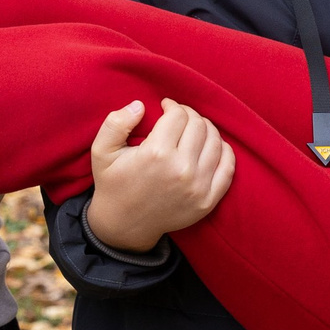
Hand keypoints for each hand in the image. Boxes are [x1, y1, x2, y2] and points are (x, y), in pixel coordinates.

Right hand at [85, 99, 235, 252]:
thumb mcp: (101, 151)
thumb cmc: (113, 183)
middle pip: (199, 125)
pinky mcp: (208, 201)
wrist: (125, 225)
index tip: (166, 107)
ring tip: (194, 129)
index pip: (178, 115)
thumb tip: (140, 104)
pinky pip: (228, 167)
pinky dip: (224, 151)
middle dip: (189, 115)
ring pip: (215, 142)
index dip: (172, 106)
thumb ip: (116, 123)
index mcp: (156, 154)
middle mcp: (181, 169)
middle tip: (179, 117)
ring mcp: (198, 187)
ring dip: (206, 129)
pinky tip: (211, 145)